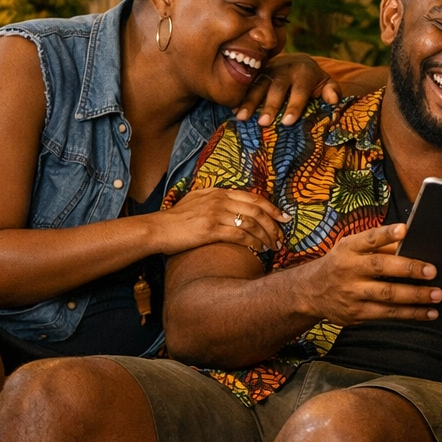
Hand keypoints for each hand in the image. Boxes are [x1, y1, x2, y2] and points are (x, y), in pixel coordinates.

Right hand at [151, 187, 287, 254]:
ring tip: (272, 246)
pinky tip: (258, 249)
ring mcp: (216, 214)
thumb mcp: (196, 200)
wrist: (157, 229)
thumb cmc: (176, 218)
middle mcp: (220, 200)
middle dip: (273, 225)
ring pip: (251, 224)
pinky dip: (253, 242)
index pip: (253, 198)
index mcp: (218, 192)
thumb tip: (233, 202)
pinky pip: (240, 235)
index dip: (272, 208)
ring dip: (266, 236)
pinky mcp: (211, 229)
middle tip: (281, 237)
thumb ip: (215, 198)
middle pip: (257, 211)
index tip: (284, 217)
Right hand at [234, 53, 340, 127]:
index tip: (288, 122)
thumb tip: (334, 100)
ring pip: (258, 85)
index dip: (294, 105)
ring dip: (249, 101)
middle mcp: (285, 69)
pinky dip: (239, 97)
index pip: (300, 89)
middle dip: (270, 105)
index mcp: (304, 72)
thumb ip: (332, 91)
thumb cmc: (313, 80)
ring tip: (241, 117)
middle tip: (264, 123)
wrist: (297, 62)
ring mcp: (268, 70)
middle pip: (277, 88)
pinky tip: (233, 109)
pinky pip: (246, 84)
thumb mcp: (326, 82)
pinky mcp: (256, 73)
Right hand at [306, 224, 441, 324]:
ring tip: (437, 295)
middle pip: (381, 267)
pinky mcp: (357, 313)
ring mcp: (352, 293)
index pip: (369, 239)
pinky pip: (388, 314)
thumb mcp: (351, 248)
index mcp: (349, 248)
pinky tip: (428, 312)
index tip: (405, 230)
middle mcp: (349, 270)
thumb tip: (411, 242)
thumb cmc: (341, 264)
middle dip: (409, 269)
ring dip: (415, 296)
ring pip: (387, 295)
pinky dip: (411, 314)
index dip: (386, 234)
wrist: (310, 292)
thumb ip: (378, 246)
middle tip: (433, 271)